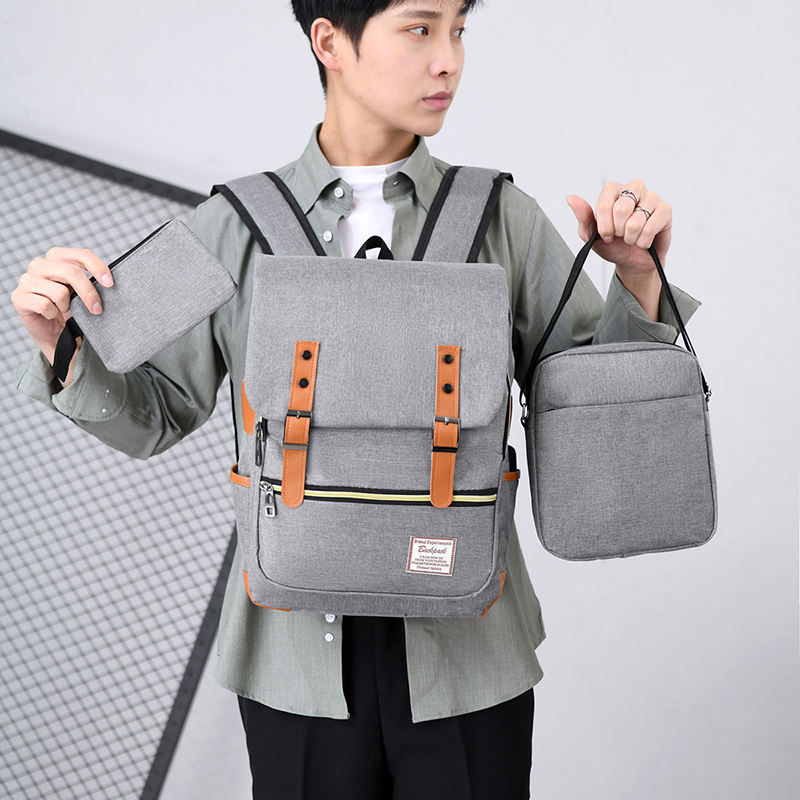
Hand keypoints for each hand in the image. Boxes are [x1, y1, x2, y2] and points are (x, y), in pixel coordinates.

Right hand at [10, 247, 112, 383]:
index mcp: (56, 257)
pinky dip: (53, 314)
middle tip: (97, 309)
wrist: (53, 332)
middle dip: (89, 293)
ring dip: (67, 307)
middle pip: (72, 273)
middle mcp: (39, 265)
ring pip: (60, 292)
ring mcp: (27, 280)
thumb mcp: (81, 291)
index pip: (81, 254)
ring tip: (63, 310)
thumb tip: (109, 282)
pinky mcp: (19, 297)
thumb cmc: (68, 309)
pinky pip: (46, 305)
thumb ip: (89, 281)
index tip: (110, 284)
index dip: (98, 267)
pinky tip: (50, 315)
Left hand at [566, 179, 671, 279]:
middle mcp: (634, 188)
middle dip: (618, 231)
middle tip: (620, 236)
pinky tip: (644, 241)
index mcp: (613, 190)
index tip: (605, 235)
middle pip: (621, 209)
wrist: (631, 261)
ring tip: (632, 238)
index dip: (604, 225)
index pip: (605, 203)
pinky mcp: (665, 210)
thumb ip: (583, 216)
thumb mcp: (591, 235)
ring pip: (636, 221)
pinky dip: (644, 240)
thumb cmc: (612, 244)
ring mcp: (651, 197)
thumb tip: (571, 198)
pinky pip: (652, 226)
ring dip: (631, 238)